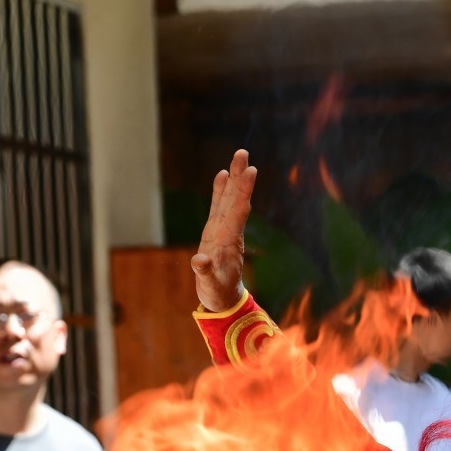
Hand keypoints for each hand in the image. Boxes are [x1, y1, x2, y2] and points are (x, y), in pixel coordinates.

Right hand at [190, 148, 256, 311]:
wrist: (222, 297)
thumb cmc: (217, 291)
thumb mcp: (210, 285)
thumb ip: (205, 272)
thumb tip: (199, 261)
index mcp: (228, 240)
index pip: (238, 211)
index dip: (243, 191)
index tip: (250, 172)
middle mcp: (229, 231)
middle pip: (235, 199)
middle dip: (239, 177)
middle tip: (243, 153)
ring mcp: (223, 229)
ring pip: (229, 199)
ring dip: (233, 179)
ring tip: (238, 157)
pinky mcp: (216, 231)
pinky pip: (219, 206)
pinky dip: (220, 190)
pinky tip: (222, 174)